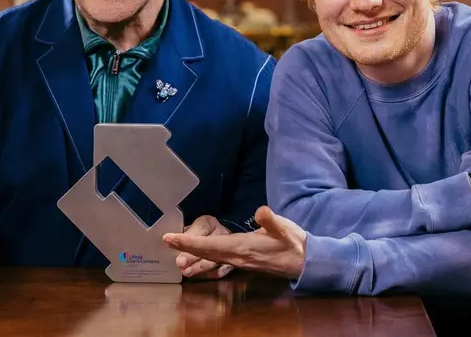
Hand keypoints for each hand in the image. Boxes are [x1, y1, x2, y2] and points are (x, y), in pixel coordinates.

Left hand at [163, 206, 306, 278]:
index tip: (172, 238)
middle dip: (185, 247)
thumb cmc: (293, 242)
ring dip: (192, 252)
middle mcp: (237, 257)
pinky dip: (204, 254)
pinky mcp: (242, 260)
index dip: (190, 242)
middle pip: (206, 253)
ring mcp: (239, 260)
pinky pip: (218, 259)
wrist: (304, 261)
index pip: (210, 246)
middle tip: (166, 241)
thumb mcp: (284, 228)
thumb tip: (261, 211)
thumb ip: (271, 220)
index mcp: (243, 248)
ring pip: (210, 257)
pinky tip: (198, 253)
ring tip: (176, 247)